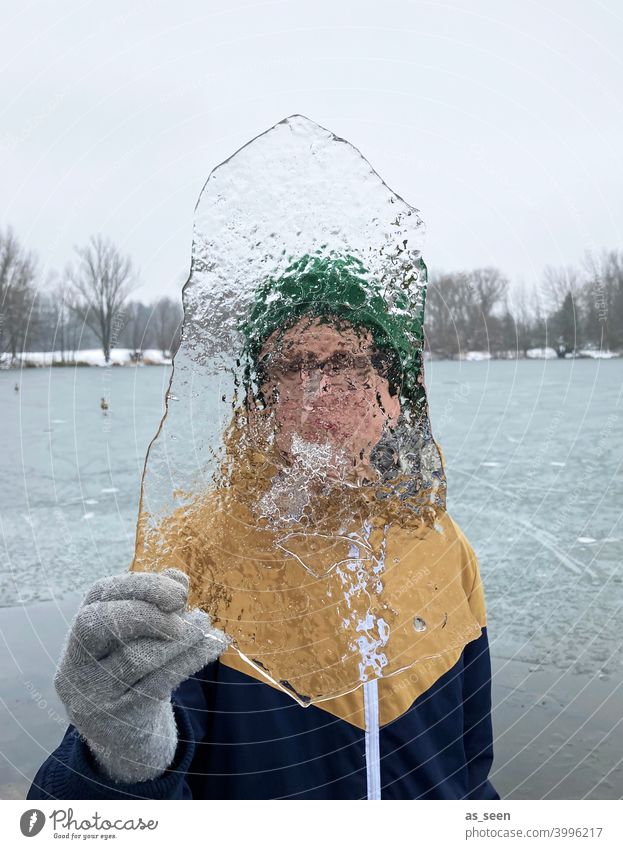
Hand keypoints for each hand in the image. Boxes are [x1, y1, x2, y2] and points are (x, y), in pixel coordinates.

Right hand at [54, 568, 229, 783]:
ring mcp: (92, 695)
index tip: (180, 590)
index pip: (100, 594)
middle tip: (187, 611)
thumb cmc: (136, 675)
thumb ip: (154, 604)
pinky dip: (192, 659)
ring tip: (205, 625)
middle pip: (99, 623)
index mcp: (79, 633)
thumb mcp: (140, 639)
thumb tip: (176, 577)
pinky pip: (159, 683)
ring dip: (181, 637)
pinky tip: (214, 645)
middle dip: (149, 611)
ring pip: (136, 656)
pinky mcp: (118, 721)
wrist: (127, 741)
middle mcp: (76, 664)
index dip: (142, 585)